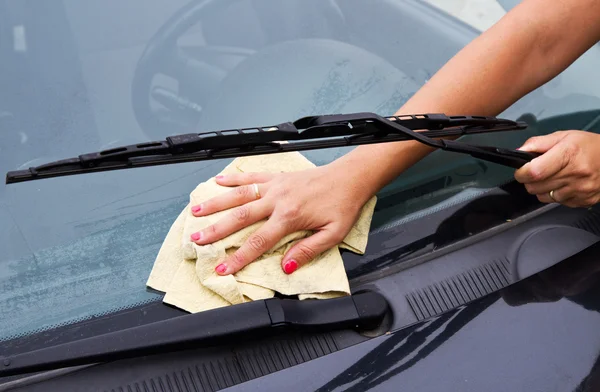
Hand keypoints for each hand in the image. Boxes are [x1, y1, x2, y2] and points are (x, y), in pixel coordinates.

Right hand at [189, 164, 370, 274]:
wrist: (350, 178)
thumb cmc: (342, 206)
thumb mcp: (332, 234)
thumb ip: (308, 249)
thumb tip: (287, 266)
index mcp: (290, 217)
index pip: (258, 242)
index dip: (238, 257)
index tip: (221, 268)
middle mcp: (277, 199)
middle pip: (240, 217)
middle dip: (216, 230)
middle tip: (197, 240)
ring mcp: (275, 185)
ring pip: (239, 195)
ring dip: (216, 203)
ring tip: (195, 211)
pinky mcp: (277, 176)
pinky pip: (251, 176)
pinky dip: (233, 179)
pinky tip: (218, 181)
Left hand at [514, 130, 599, 206]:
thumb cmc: (589, 146)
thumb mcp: (565, 136)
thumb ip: (539, 142)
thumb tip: (519, 151)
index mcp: (568, 154)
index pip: (535, 171)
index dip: (522, 172)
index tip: (521, 170)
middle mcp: (575, 174)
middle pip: (535, 187)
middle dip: (529, 181)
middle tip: (535, 172)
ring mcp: (580, 190)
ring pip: (543, 197)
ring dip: (541, 189)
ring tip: (551, 177)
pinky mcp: (583, 201)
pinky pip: (557, 202)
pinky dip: (554, 195)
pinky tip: (563, 184)